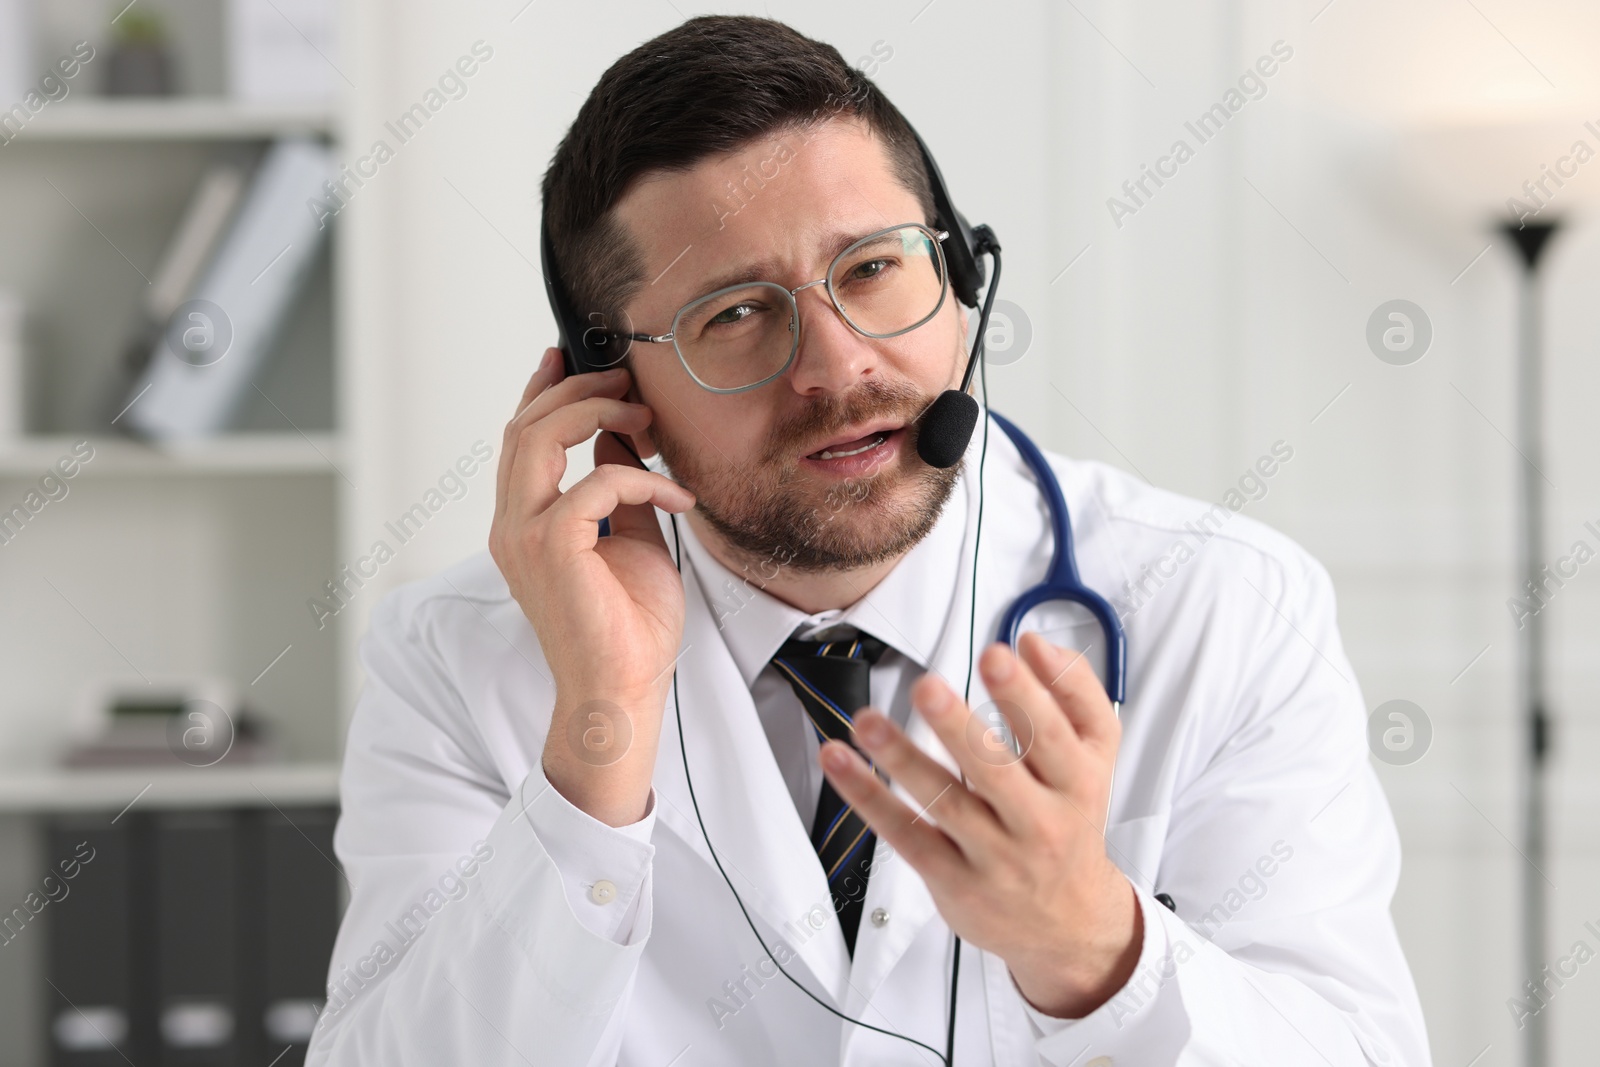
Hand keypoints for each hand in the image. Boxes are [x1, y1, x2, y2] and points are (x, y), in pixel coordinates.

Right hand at [488, 348, 694, 826]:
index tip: (574, 359)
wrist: (625, 692)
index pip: (522, 442)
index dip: (544, 392)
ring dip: (596, 413)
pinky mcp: (551, 548)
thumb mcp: (631, 541)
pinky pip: (593, 483)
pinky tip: (675, 498)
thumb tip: (621, 440)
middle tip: (625, 380)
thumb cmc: (629, 630)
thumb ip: (619, 490)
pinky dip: (639, 479)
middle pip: (525, 428)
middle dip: (577, 390)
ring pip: (539, 439)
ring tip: (643, 418)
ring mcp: (524, 537)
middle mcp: (512, 527)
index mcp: (523, 525)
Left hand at [818, 632, 1140, 1017]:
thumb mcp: (1096, 755)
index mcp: (1077, 782)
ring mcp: (994, 855)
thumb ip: (1075, 691)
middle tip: (927, 688)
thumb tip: (1032, 642)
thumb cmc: (1072, 819)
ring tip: (867, 721)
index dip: (1025, 695)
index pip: (1052, 735)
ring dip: (901, 758)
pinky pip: (907, 834)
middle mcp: (1038, 822)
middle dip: (959, 727)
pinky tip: (841, 762)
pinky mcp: (953, 879)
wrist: (1069, 921)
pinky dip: (869, 798)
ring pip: (945, 802)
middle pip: (996, 771)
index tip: (997, 654)